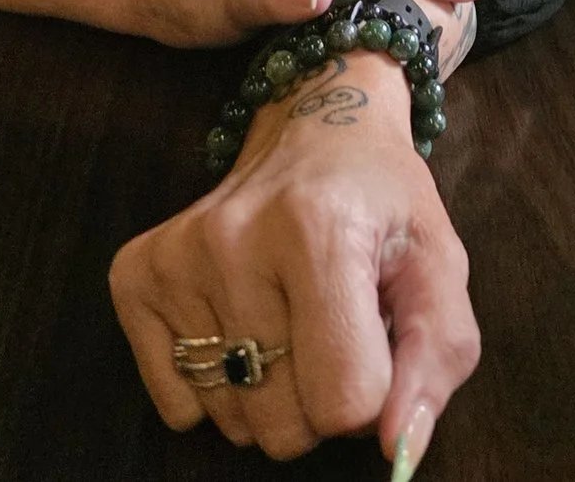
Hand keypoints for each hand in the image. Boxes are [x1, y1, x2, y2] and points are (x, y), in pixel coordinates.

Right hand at [111, 49, 477, 466]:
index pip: (345, 401)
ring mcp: (178, 257)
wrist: (316, 127)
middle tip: (333, 328)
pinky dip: (218, 385)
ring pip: (232, 419)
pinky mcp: (135, 274)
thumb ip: (436, 360)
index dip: (375, 392)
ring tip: (291, 317)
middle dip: (321, 397)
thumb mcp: (439, 267)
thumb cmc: (384, 204)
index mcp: (322, 231)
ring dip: (271, 391)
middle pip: (284, 425)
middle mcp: (235, 240)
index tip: (377, 341)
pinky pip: (178, 406)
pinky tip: (243, 319)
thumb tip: (399, 448)